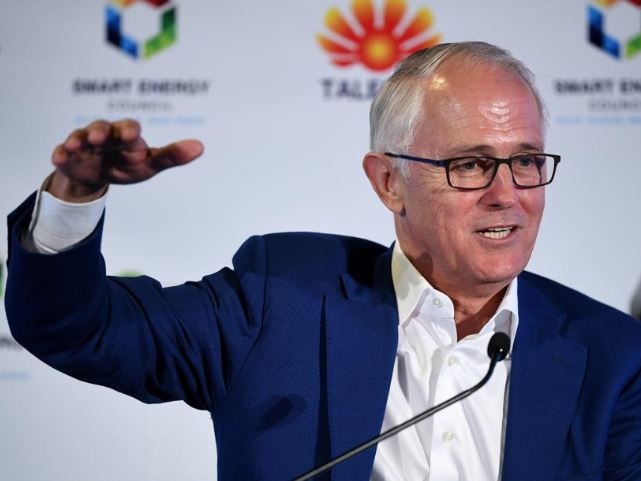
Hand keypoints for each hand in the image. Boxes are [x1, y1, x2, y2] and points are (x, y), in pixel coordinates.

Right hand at [48, 119, 203, 201]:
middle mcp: (105, 134)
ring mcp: (84, 144)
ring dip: (78, 140)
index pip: (130, 128)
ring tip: (76, 145)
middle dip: (101, 132)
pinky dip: (61, 154)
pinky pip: (63, 152)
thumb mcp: (150, 163)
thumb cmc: (128, 164)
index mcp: (127, 136)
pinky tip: (59, 158)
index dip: (130, 131)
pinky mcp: (68, 155)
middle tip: (99, 137)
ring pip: (80, 137)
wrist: (98, 176)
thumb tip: (200, 147)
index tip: (132, 135)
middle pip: (103, 128)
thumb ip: (172, 156)